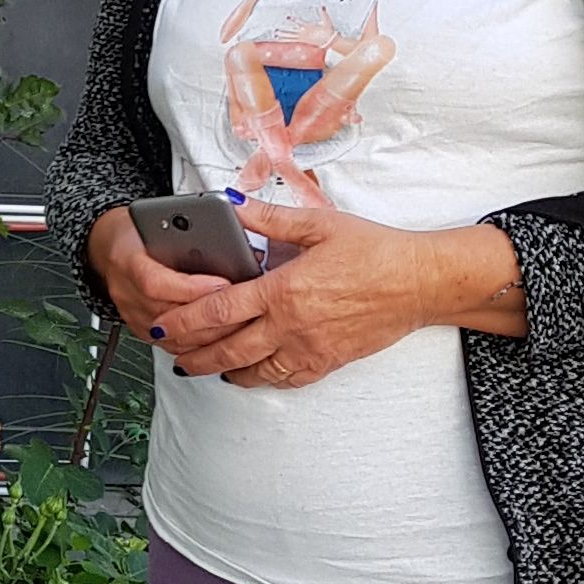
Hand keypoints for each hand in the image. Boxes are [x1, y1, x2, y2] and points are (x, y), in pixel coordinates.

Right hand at [85, 206, 229, 344]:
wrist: (106, 246)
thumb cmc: (134, 231)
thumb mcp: (157, 219)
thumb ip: (186, 233)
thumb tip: (230, 242)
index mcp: (126, 260)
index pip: (155, 283)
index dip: (191, 288)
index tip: (223, 284)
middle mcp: (126, 293)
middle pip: (168, 316)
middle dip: (210, 315)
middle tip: (243, 308)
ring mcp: (132, 315)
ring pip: (172, 338)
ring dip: (209, 334)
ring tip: (241, 324)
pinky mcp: (141, 330)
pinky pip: (172, 346)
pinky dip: (199, 345)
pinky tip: (222, 338)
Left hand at [156, 202, 519, 387]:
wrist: (421, 282)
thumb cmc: (374, 250)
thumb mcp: (318, 224)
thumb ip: (268, 218)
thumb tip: (230, 203)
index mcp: (284, 290)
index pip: (220, 310)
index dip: (185, 321)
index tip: (162, 326)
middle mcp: (292, 325)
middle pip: (229, 349)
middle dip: (194, 355)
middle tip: (172, 354)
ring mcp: (311, 348)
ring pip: (255, 372)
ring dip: (223, 371)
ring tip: (201, 366)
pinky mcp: (329, 361)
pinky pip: (287, 380)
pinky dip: (261, 380)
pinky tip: (247, 375)